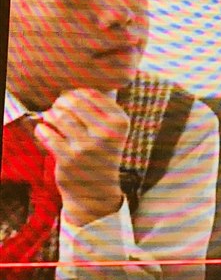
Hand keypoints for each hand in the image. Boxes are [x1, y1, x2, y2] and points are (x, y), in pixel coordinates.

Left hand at [34, 88, 128, 226]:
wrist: (96, 190)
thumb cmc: (101, 153)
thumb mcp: (112, 130)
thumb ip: (99, 108)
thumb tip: (71, 90)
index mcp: (120, 121)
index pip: (91, 94)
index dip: (75, 93)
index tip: (68, 100)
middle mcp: (107, 132)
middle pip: (74, 103)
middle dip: (60, 102)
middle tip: (56, 108)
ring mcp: (88, 146)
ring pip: (60, 117)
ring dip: (50, 115)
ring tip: (50, 117)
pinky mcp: (69, 159)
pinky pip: (48, 135)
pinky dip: (42, 130)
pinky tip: (43, 131)